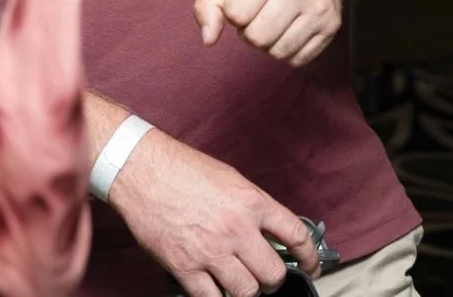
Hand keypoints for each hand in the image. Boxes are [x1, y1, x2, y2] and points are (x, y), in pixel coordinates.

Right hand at [107, 130, 318, 296]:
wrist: (142, 170)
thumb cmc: (182, 169)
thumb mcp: (230, 180)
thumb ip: (253, 208)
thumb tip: (270, 233)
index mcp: (252, 202)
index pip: (296, 236)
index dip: (309, 257)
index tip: (311, 266)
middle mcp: (237, 229)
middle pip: (274, 274)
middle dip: (273, 280)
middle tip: (266, 277)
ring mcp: (211, 251)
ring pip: (246, 292)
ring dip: (246, 290)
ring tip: (240, 283)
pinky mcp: (185, 267)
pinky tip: (214, 289)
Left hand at [194, 0, 344, 66]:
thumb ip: (208, 3)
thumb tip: (208, 40)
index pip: (235, 14)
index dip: (233, 11)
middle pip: (257, 38)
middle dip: (250, 30)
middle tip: (260, 10)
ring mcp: (319, 7)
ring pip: (277, 52)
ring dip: (269, 42)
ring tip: (275, 17)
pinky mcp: (332, 25)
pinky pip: (297, 60)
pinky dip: (288, 49)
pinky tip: (291, 25)